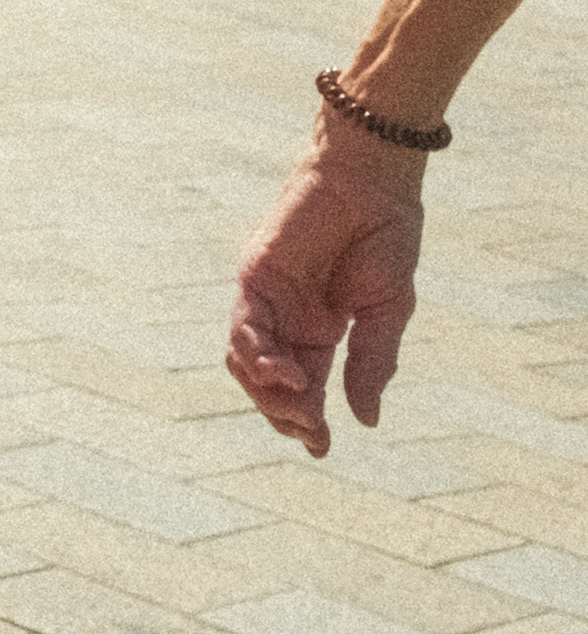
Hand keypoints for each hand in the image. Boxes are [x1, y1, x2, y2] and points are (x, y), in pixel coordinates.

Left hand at [226, 127, 426, 455]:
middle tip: (309, 432)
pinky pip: (245, 324)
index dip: (306, 421)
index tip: (321, 448)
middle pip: (268, 382)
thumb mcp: (387, 311)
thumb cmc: (386, 241)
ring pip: (247, 359)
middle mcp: (288, 321)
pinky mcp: (254, 276)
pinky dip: (258, 354)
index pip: (303, 389)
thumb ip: (372, 362)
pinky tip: (285, 371)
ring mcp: (268, 300)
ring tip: (300, 403)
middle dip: (284, 413)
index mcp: (320, 333)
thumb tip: (365, 420)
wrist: (372, 186)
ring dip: (267, 390)